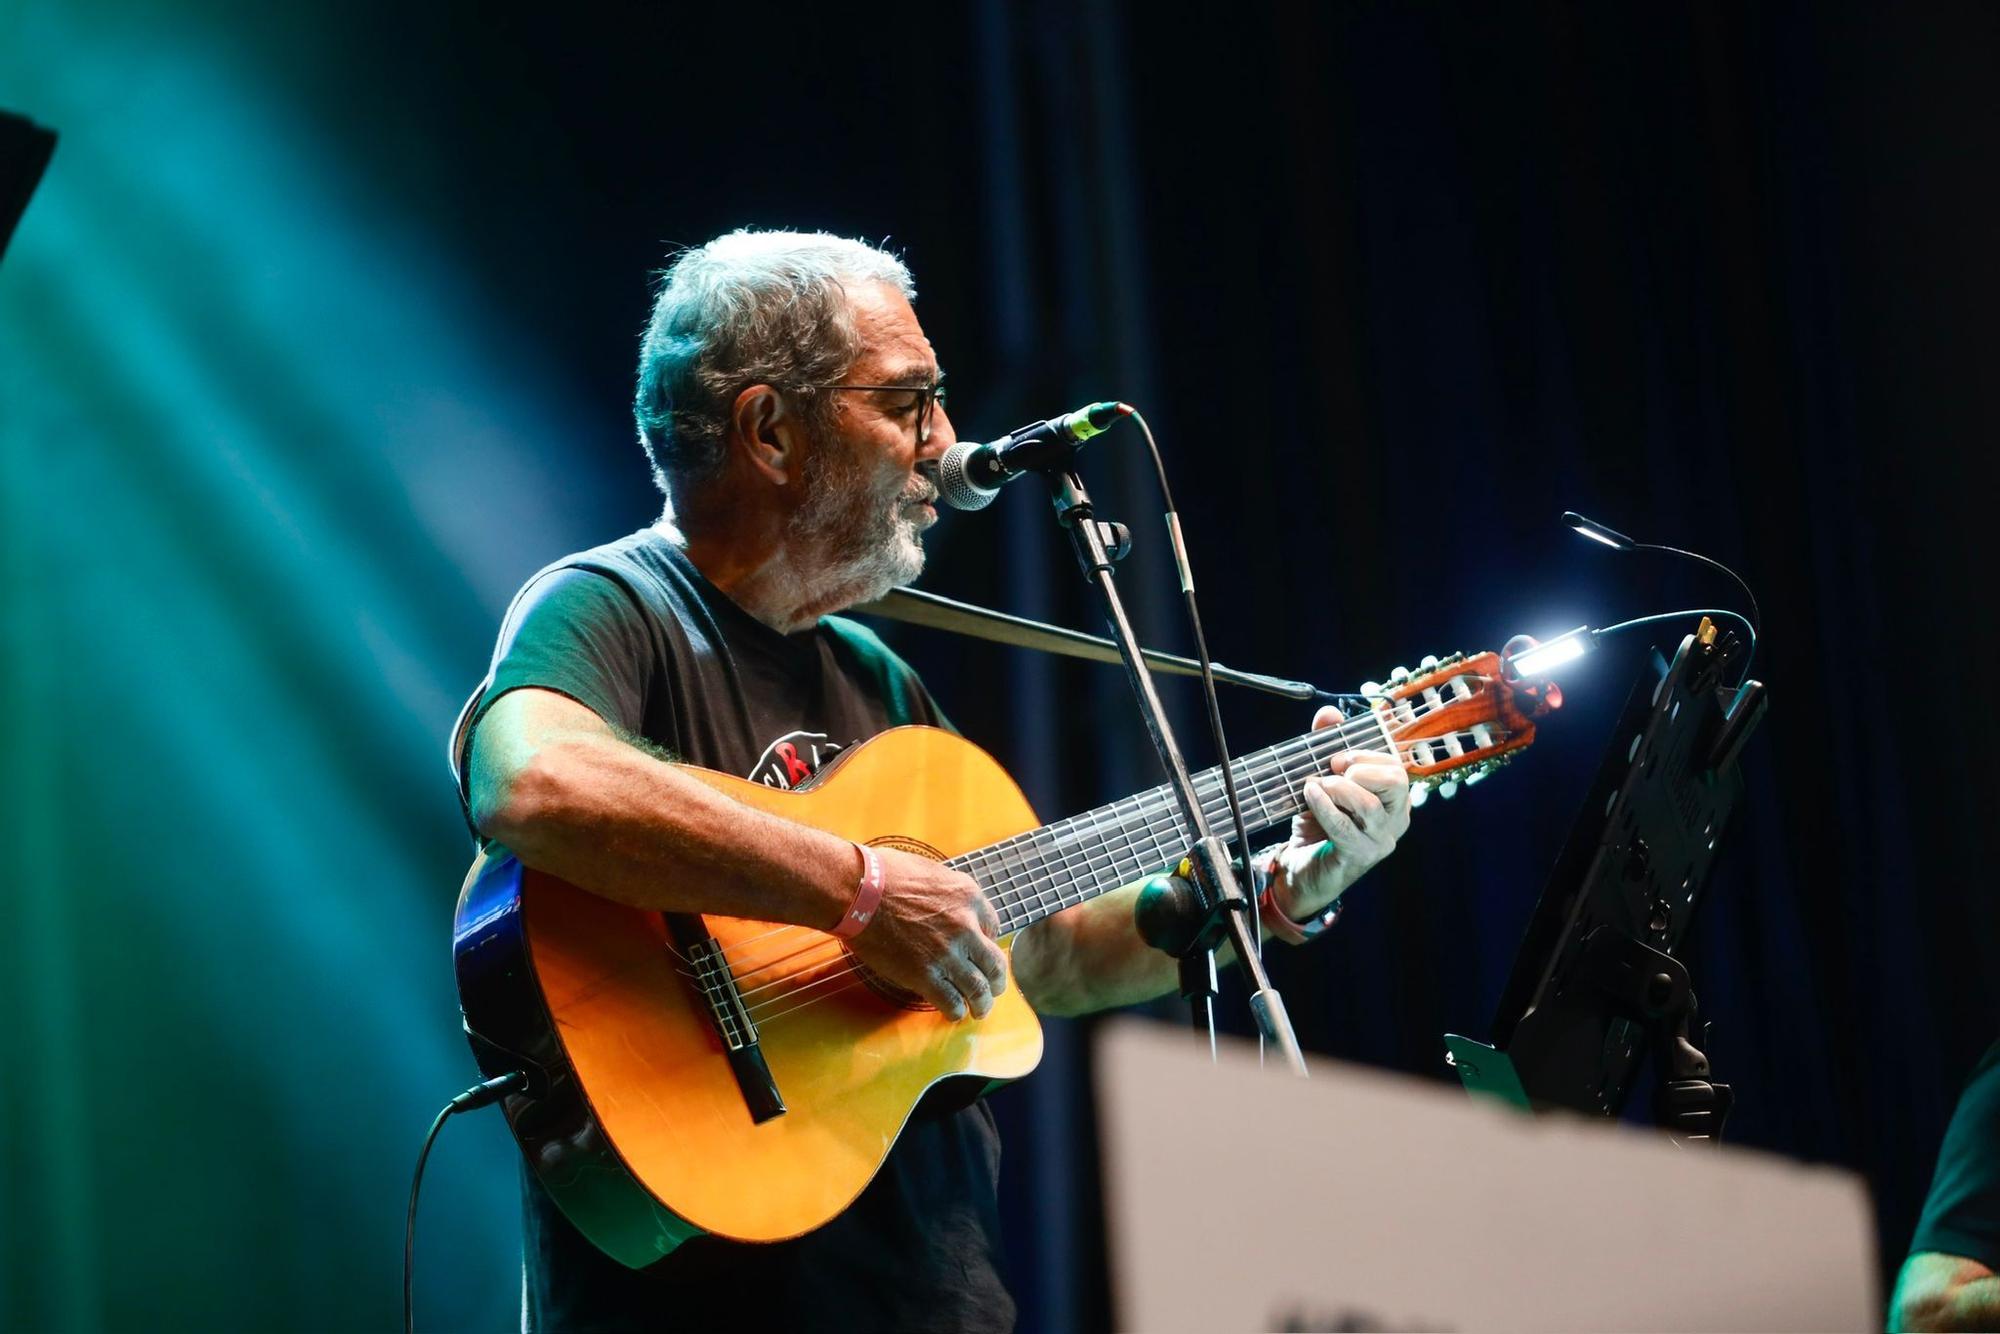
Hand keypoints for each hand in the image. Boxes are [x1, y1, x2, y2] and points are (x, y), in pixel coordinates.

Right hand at [842, 846, 1008, 1020]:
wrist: (858, 890)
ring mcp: (947, 953)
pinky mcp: (925, 975)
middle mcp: (966, 926)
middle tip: (993, 989)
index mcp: (969, 897)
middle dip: (996, 981)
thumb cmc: (885, 875)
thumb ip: (950, 894)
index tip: (980, 953)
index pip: (994, 927)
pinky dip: (955, 1011)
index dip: (988, 943)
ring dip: (982, 1004)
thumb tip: (951, 909)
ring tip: (979, 1010)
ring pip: (978, 989)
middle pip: (994, 963)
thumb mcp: (933, 873)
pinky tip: (952, 1012)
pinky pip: (951, 1002)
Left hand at [1268, 705, 1411, 917]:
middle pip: (1396, 781)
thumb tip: (1330, 713)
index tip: (1337, 756)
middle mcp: (1394, 820)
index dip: (1366, 754)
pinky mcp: (1358, 856)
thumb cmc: (1318, 823)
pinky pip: (1344, 827)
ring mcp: (1380, 841)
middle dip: (1362, 768)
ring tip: (1315, 785)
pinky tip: (1310, 795)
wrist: (1300, 869)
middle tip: (1334, 770)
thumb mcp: (1323, 782)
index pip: (1395, 766)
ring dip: (1338, 788)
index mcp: (1393, 799)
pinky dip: (1324, 807)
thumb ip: (1327, 746)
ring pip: (1370, 805)